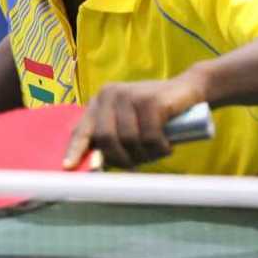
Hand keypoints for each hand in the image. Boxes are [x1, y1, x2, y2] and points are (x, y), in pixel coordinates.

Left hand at [63, 77, 204, 169]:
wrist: (189, 89)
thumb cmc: (156, 112)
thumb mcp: (130, 122)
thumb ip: (113, 136)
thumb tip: (98, 165)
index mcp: (100, 101)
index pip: (83, 128)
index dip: (75, 150)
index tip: (68, 167)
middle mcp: (110, 95)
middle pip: (106, 139)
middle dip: (122, 158)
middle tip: (139, 162)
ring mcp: (130, 95)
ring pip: (129, 140)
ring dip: (145, 154)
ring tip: (158, 151)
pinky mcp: (151, 100)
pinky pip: (150, 136)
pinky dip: (160, 147)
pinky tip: (167, 145)